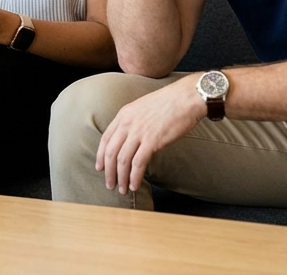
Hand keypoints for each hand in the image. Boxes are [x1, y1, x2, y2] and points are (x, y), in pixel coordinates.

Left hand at [95, 74, 205, 193]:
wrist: (186, 98)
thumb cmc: (169, 103)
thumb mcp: (142, 108)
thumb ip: (133, 121)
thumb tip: (131, 138)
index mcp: (123, 115)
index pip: (105, 139)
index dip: (101, 156)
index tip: (100, 168)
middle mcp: (127, 123)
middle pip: (111, 152)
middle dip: (108, 171)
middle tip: (110, 184)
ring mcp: (139, 132)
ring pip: (122, 160)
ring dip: (121, 178)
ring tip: (123, 189)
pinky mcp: (152, 141)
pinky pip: (138, 163)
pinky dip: (135, 177)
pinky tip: (135, 185)